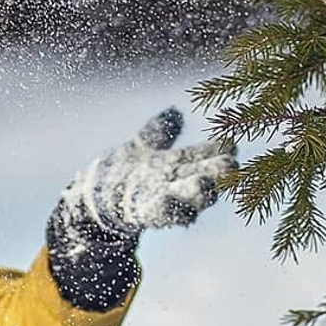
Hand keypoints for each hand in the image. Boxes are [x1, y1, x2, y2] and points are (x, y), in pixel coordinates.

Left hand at [62, 107, 236, 236]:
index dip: (220, 151)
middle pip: (204, 178)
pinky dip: (164, 209)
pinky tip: (167, 200)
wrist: (94, 197)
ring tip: (204, 184)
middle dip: (217, 174)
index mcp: (178, 165)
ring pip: (186, 199)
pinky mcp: (141, 213)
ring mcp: (160, 199)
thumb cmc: (122, 172)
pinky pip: (156, 213)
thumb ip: (157, 132)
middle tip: (230, 167)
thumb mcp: (140, 147)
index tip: (231, 145)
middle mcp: (175, 184)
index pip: (205, 155)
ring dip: (197, 194)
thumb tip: (175, 112)